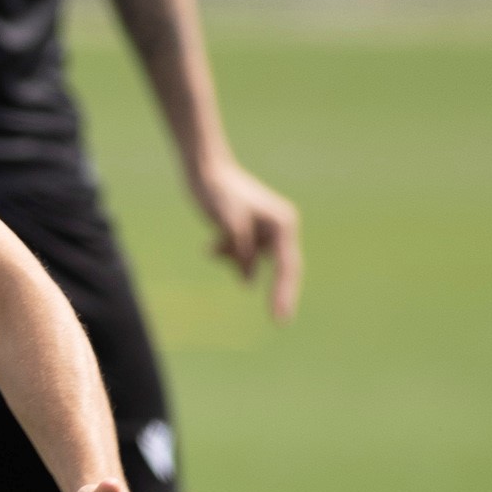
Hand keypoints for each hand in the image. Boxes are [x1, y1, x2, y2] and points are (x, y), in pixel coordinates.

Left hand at [193, 158, 301, 321]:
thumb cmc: (217, 193)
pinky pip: (241, 254)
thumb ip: (242, 253)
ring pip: (253, 261)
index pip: (287, 266)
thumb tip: (247, 281)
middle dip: (276, 291)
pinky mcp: (249, 230)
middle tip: (278, 321)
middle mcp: (280, 227)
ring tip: (216, 245)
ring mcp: (265, 229)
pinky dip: (226, 254)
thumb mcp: (229, 226)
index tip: (279, 317)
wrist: (203, 170)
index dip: (285, 294)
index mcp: (283, 224)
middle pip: (281, 267)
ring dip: (234, 261)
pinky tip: (211, 247)